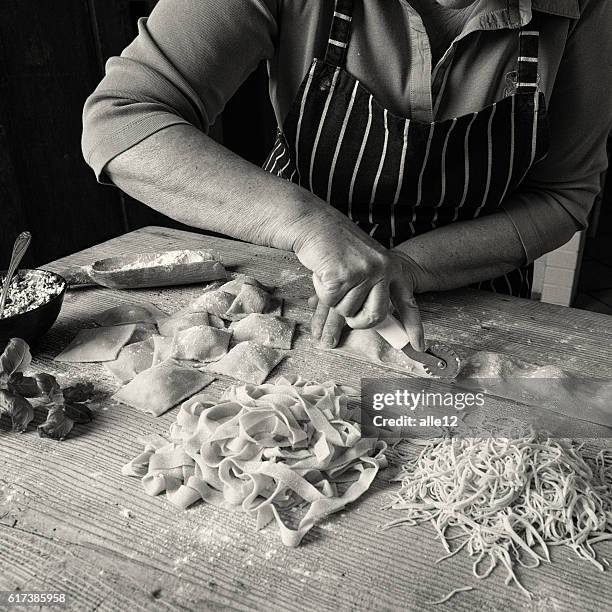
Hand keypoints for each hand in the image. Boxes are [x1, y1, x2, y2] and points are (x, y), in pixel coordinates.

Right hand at [293, 209, 424, 349]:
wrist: (314, 223)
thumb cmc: (335, 246)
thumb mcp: (363, 263)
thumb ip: (371, 288)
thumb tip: (369, 320)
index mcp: (392, 267)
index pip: (407, 302)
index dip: (414, 326)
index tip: (418, 346)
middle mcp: (382, 269)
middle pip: (374, 316)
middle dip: (357, 322)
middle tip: (347, 316)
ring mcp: (363, 272)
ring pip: (348, 311)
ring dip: (334, 300)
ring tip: (332, 276)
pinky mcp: (342, 276)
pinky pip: (330, 302)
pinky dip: (322, 291)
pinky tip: (323, 272)